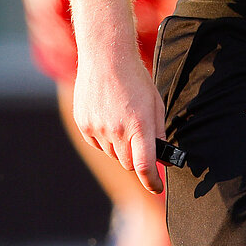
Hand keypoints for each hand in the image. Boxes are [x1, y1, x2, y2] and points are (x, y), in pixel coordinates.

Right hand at [73, 52, 167, 193]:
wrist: (106, 58)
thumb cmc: (136, 79)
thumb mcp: (155, 104)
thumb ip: (158, 132)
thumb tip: (162, 157)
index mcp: (139, 126)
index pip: (145, 166)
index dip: (152, 182)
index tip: (157, 187)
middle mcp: (117, 131)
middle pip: (128, 163)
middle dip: (137, 158)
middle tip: (140, 141)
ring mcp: (97, 129)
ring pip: (112, 154)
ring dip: (120, 147)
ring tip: (124, 121)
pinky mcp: (84, 125)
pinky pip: (97, 144)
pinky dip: (105, 139)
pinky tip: (109, 117)